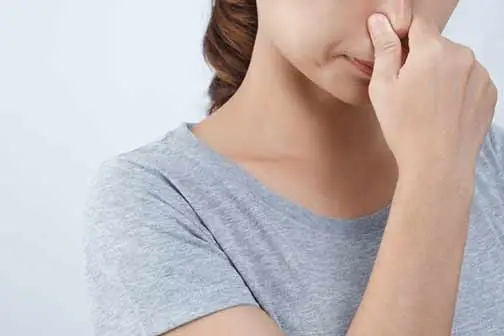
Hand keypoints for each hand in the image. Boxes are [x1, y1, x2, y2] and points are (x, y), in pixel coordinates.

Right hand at [367, 13, 497, 177]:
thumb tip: (380, 22)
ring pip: (454, 62)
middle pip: (436, 44)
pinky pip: (469, 79)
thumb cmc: (406, 128)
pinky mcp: (489, 91)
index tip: (397, 58)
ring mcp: (479, 73)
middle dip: (422, 59)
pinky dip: (457, 88)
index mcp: (432, 50)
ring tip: (427, 103)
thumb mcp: (383, 87)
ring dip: (441, 73)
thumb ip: (385, 49)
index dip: (404, 38)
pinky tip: (443, 109)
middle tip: (408, 89)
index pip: (417, 24)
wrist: (437, 164)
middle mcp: (461, 55)